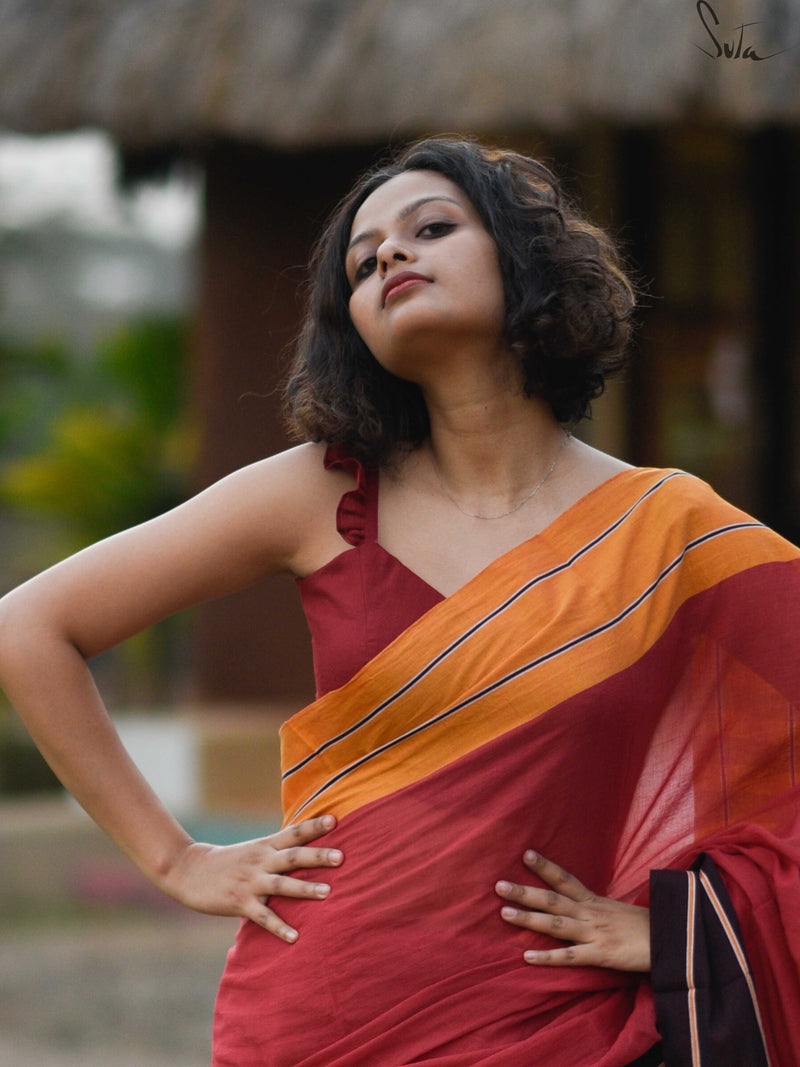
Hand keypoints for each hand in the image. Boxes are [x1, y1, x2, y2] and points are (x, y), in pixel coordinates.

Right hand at [160, 814, 342, 942]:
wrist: (189, 870)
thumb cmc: (227, 861)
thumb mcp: (253, 849)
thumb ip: (277, 849)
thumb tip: (307, 848)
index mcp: (265, 846)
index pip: (293, 832)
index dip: (314, 826)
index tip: (335, 820)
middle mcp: (260, 861)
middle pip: (293, 856)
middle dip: (317, 856)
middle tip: (341, 856)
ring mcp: (250, 882)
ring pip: (282, 884)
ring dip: (305, 888)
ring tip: (327, 892)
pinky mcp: (240, 902)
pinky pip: (263, 916)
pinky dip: (279, 926)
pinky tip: (294, 937)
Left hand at [496, 850, 649, 971]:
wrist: (673, 941)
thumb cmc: (645, 926)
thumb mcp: (616, 909)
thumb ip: (594, 907)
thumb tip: (575, 903)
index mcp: (594, 901)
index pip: (565, 879)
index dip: (545, 867)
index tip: (525, 854)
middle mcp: (590, 913)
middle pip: (552, 898)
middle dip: (525, 891)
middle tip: (498, 885)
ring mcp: (594, 933)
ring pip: (556, 923)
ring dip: (529, 918)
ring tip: (503, 913)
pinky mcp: (601, 954)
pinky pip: (570, 956)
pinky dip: (548, 957)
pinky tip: (527, 956)